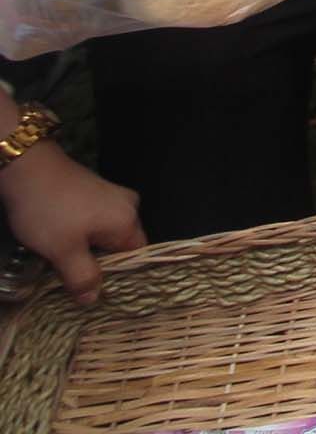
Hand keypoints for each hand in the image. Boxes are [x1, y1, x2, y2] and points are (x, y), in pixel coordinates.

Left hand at [0, 140, 144, 304]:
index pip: (137, 258)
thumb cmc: (49, 211)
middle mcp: (127, 206)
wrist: (26, 168)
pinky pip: (94, 222)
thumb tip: (93, 299)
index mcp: (128, 221)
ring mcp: (110, 196)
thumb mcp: (64, 251)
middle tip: (74, 284)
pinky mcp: (92, 191)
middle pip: (120, 247)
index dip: (119, 278)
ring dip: (86, 251)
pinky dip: (80, 236)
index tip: (98, 294)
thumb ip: (82, 277)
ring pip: (104, 235)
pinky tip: (59, 244)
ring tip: (63, 266)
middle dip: (98, 265)